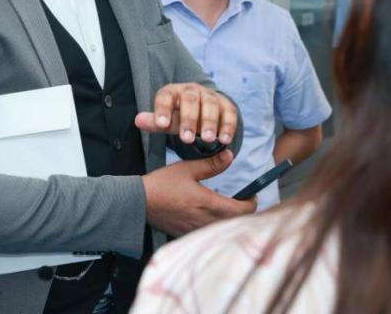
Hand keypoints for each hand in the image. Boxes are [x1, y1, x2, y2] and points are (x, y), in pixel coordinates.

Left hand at [134, 83, 237, 144]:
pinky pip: (229, 113)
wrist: (203, 110)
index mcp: (173, 92)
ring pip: (210, 104)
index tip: (161, 125)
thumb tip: (138, 121)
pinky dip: (228, 126)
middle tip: (186, 139)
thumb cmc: (179, 115)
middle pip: (190, 99)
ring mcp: (210, 96)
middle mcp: (192, 90)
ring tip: (207, 140)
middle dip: (189, 119)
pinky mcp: (227, 105)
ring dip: (209, 122)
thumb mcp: (166, 119)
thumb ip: (155, 122)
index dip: (163, 110)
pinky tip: (224, 140)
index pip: (165, 97)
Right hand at [141, 150, 255, 236]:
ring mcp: (198, 231)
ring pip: (224, 229)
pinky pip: (209, 233)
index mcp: (210, 205)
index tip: (250, 194)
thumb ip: (211, 164)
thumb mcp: (187, 169)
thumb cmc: (162, 185)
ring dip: (229, 219)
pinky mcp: (188, 235)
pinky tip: (207, 214)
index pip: (244, 210)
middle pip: (237, 222)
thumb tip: (230, 155)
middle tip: (240, 200)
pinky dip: (214, 225)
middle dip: (242, 212)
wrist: (139, 203)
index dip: (251, 202)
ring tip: (224, 206)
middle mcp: (207, 222)